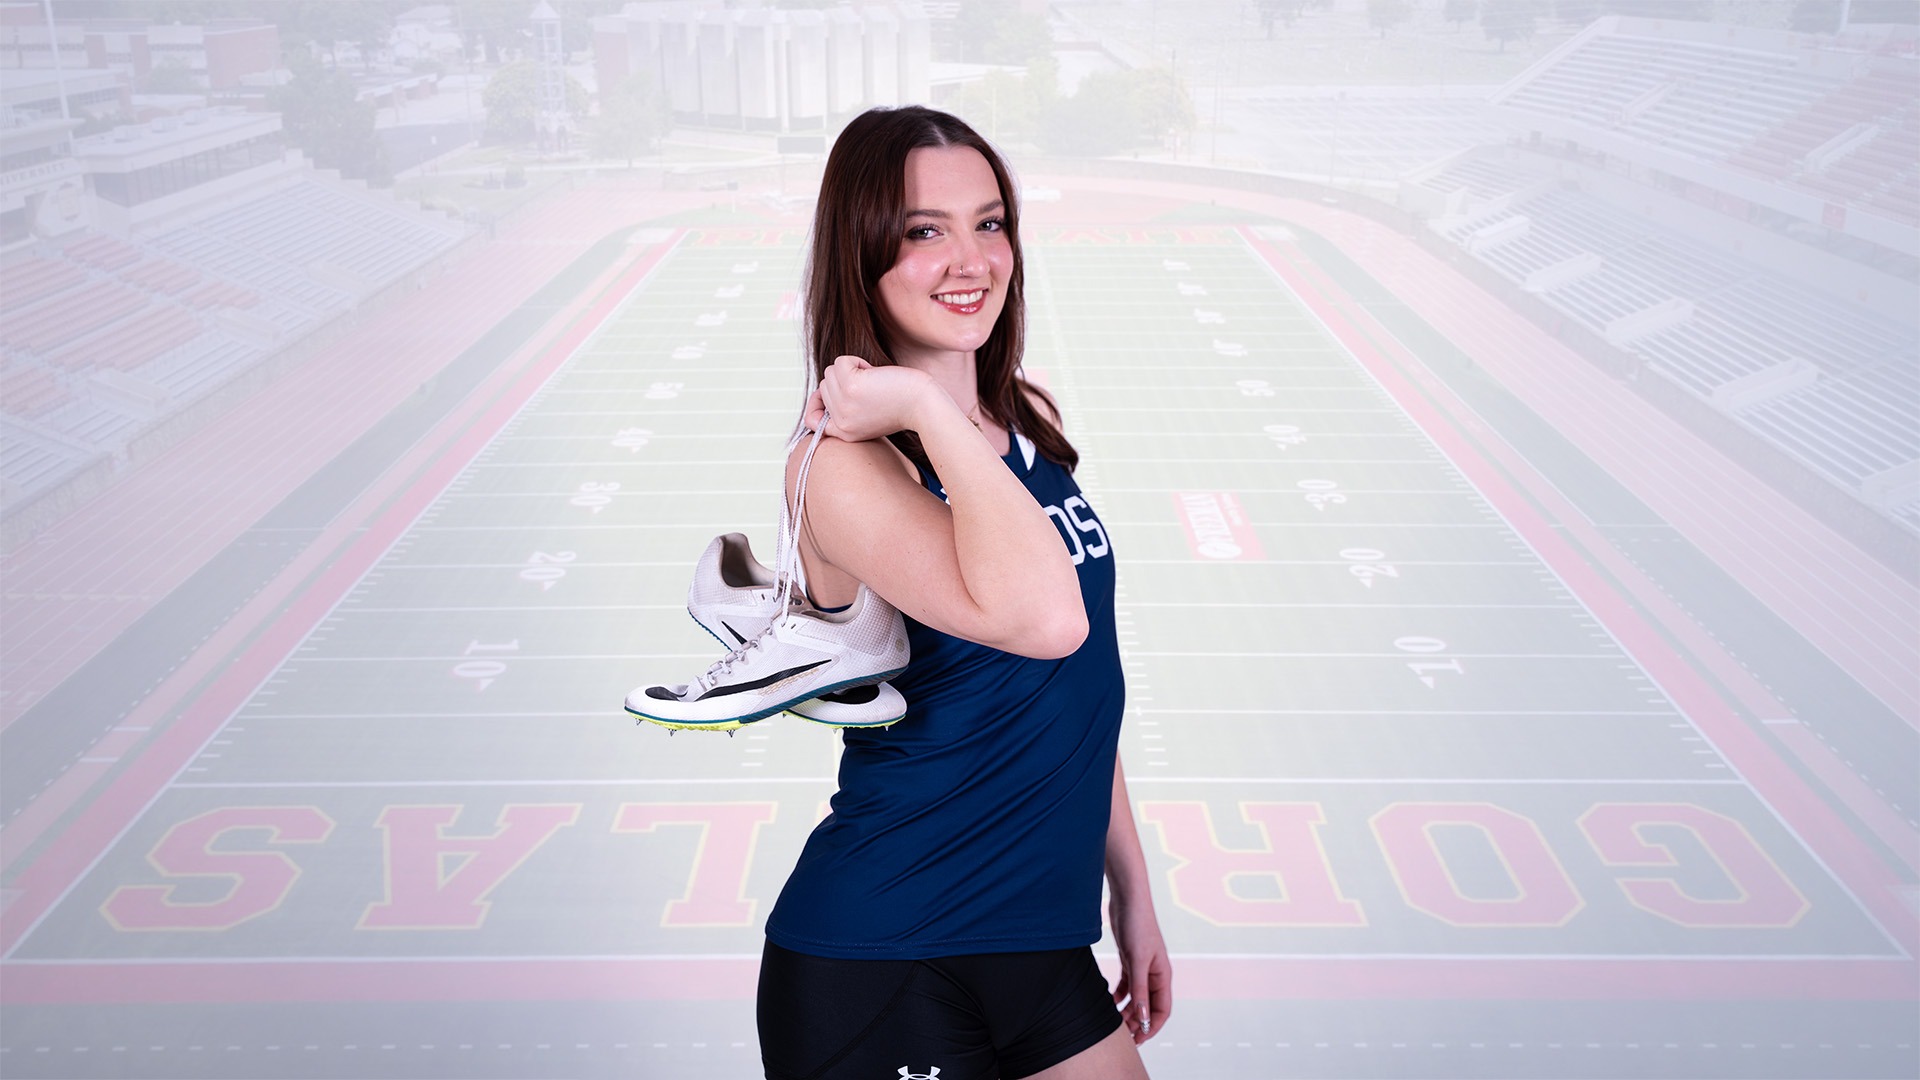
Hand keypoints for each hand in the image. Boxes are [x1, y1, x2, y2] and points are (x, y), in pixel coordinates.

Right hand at [803, 355, 937, 441]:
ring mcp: (844, 405)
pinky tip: (874, 372)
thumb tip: (824, 387)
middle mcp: (840, 422)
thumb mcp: (868, 416)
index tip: (831, 394)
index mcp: (843, 433)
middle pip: (824, 386)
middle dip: (845, 380)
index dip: (818, 402)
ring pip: (830, 372)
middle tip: (871, 389)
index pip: (811, 419)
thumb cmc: (900, 406)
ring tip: (873, 382)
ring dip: (852, 370)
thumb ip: (845, 407)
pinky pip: (840, 361)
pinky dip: (856, 361)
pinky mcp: (851, 387)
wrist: (922, 405)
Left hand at [1109, 893, 1171, 1043]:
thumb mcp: (1137, 960)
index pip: (1161, 1009)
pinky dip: (1119, 995)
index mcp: (1162, 975)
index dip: (1151, 1026)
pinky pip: (1126, 984)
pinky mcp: (1129, 959)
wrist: (1128, 899)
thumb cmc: (1137, 925)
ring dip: (1128, 1010)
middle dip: (1137, 1022)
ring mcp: (1141, 967)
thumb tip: (1143, 1016)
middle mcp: (1154, 973)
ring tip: (1114, 1022)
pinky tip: (1109, 1002)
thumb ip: (1140, 989)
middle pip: (1148, 1006)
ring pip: (1136, 997)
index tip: (1138, 1039)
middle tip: (1122, 1036)